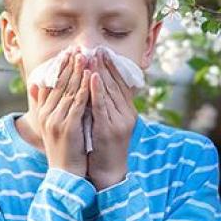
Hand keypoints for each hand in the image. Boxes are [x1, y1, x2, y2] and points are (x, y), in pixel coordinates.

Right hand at [27, 49, 90, 175]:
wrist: (64, 175)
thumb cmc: (62, 149)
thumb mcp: (51, 125)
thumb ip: (46, 105)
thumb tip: (36, 85)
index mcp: (43, 112)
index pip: (50, 84)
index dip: (59, 67)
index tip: (67, 52)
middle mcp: (47, 114)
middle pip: (59, 83)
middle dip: (69, 64)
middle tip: (77, 47)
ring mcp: (56, 120)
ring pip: (69, 90)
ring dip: (78, 72)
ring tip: (86, 56)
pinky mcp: (68, 127)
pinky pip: (78, 104)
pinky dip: (84, 89)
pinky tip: (91, 78)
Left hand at [85, 49, 134, 189]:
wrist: (109, 172)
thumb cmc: (105, 147)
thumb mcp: (109, 123)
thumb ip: (106, 106)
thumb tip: (97, 87)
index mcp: (128, 112)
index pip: (121, 84)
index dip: (113, 67)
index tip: (103, 52)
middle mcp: (127, 114)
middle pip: (116, 84)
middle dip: (105, 65)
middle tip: (97, 48)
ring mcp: (119, 121)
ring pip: (109, 92)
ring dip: (100, 72)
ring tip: (92, 56)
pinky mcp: (109, 129)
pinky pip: (102, 106)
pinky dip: (97, 91)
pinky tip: (92, 77)